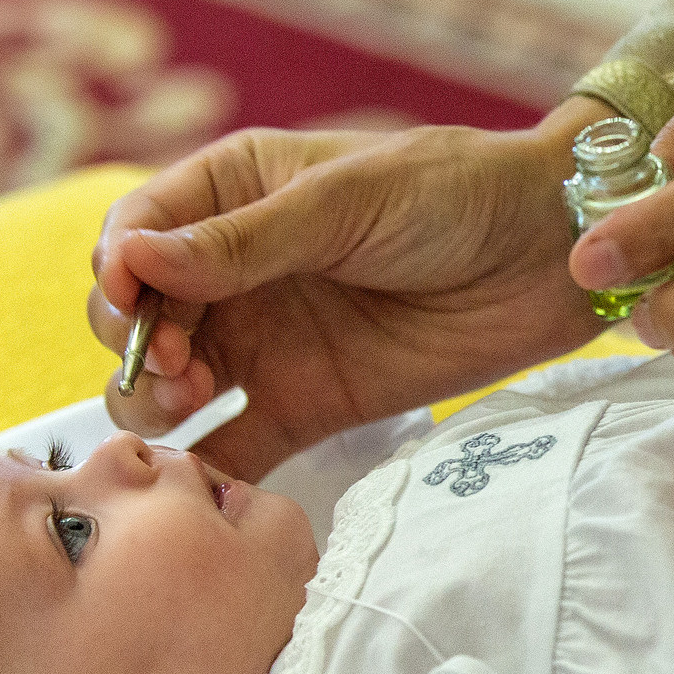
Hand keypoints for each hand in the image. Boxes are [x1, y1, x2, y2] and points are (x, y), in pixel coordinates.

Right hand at [87, 101, 609, 479]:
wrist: (555, 255)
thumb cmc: (456, 194)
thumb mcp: (347, 202)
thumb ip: (246, 241)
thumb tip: (135, 260)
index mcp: (234, 193)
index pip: (136, 233)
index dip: (118, 271)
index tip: (131, 298)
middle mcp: (236, 270)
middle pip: (139, 316)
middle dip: (138, 342)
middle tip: (180, 365)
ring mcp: (266, 342)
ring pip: (167, 385)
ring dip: (155, 401)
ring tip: (193, 401)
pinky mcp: (308, 405)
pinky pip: (234, 446)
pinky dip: (206, 469)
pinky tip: (203, 481)